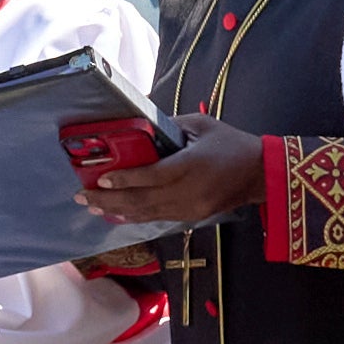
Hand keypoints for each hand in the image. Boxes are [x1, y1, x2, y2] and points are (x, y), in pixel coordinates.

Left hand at [78, 123, 262, 224]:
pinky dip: (135, 216)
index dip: (126, 179)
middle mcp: (190, 191)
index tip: (102, 179)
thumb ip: (170, 127)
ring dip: (117, 210)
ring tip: (91, 206)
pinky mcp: (192, 217)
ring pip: (148, 213)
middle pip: (143, 200)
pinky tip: (117, 213)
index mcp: (193, 165)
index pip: (154, 176)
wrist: (261, 174)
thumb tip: (139, 128)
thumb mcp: (202, 125)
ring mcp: (191, 208)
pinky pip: (158, 218)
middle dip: (109, 199)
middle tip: (82, 195)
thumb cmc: (231, 143)